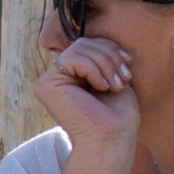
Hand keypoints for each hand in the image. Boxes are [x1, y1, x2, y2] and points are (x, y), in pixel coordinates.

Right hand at [34, 35, 143, 155]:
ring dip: (105, 63)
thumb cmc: (116, 115)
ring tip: (116, 84)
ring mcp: (48, 81)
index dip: (109, 48)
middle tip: (124, 77)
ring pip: (79, 48)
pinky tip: (103, 87)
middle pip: (83, 43)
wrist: (112, 139)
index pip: (87, 44)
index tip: (128, 64)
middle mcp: (56, 77)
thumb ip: (100, 55)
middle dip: (109, 55)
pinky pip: (72, 59)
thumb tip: (96, 35)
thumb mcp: (111, 75)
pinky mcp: (45, 86)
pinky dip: (94, 70)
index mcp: (71, 75)